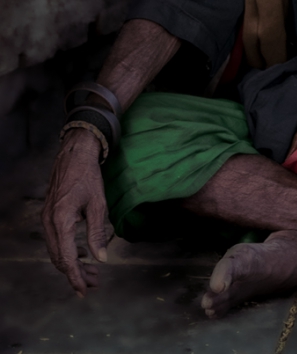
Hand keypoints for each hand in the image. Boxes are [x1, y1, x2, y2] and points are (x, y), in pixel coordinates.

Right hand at [42, 128, 109, 295]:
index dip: (76, 277)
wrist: (75, 154)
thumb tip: (102, 258)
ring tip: (92, 271)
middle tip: (94, 282)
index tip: (85, 290)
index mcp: (61, 221)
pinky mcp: (48, 215)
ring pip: (56, 251)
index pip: (67, 259)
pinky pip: (55, 241)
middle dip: (76, 273)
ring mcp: (46, 219)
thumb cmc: (88, 176)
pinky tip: (82, 254)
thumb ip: (97, 233)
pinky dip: (67, 251)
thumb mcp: (98, 204)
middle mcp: (49, 223)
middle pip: (59, 259)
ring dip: (72, 263)